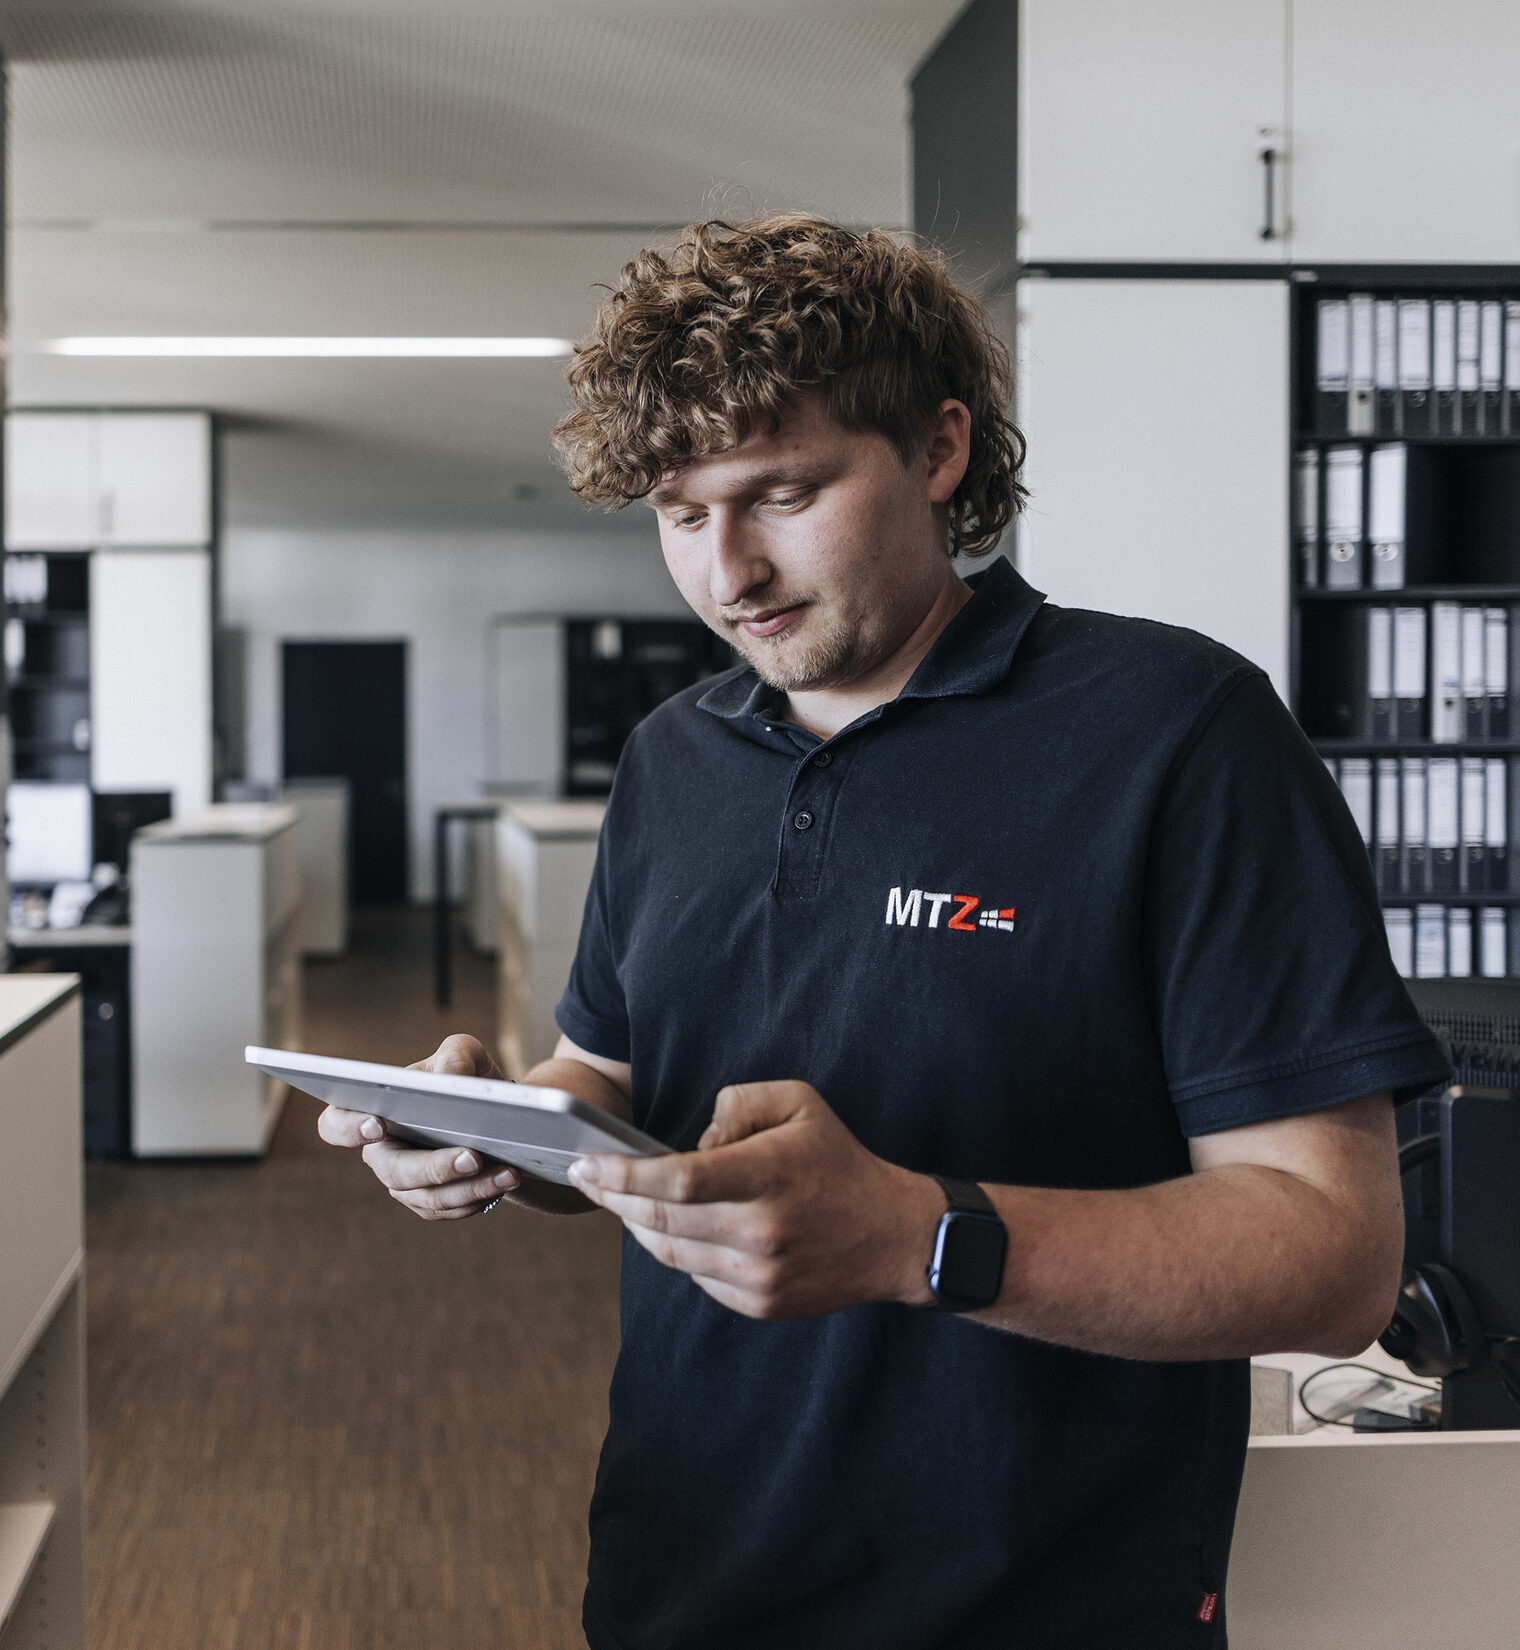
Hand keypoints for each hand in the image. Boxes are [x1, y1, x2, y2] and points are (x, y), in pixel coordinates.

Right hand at [316, 1033, 519, 1219]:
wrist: (496, 1112)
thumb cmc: (465, 1077)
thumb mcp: (465, 1053)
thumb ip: (456, 1053)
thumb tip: (450, 1077)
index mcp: (372, 1111)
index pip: (336, 1125)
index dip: (349, 1128)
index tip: (378, 1124)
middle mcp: (383, 1153)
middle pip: (395, 1171)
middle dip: (434, 1167)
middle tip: (473, 1156)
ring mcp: (406, 1184)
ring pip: (430, 1197)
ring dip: (472, 1187)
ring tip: (508, 1172)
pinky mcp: (432, 1203)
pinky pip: (452, 1210)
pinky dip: (482, 1196)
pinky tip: (507, 1180)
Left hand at [567, 1080, 941, 1317]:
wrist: (892, 1236)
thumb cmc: (837, 1159)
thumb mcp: (799, 1102)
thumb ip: (738, 1104)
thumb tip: (695, 1141)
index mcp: (769, 1175)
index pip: (678, 1180)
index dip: (623, 1176)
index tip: (586, 1164)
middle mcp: (761, 1231)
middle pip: (662, 1222)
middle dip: (614, 1200)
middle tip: (587, 1178)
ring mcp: (760, 1275)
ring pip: (672, 1252)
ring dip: (638, 1226)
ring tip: (621, 1200)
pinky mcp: (760, 1303)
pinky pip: (697, 1276)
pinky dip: (677, 1250)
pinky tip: (674, 1226)